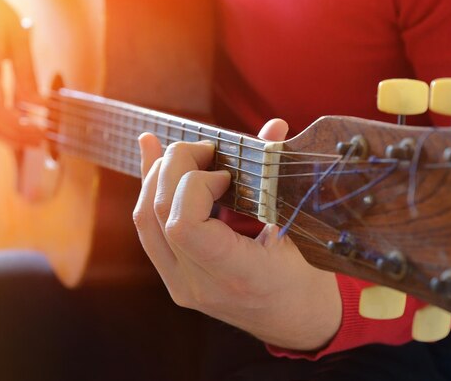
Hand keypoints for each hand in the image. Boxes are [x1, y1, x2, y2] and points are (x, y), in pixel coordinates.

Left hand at [133, 119, 341, 350]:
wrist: (297, 324)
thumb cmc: (306, 280)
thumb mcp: (299, 231)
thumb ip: (277, 177)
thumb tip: (273, 126)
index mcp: (237, 276)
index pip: (184, 226)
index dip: (195, 186)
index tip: (225, 174)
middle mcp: (199, 285)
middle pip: (158, 215)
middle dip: (175, 166)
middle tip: (206, 150)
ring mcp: (181, 286)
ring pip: (145, 222)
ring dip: (156, 176)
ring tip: (178, 150)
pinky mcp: (175, 279)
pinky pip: (150, 231)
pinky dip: (152, 193)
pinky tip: (155, 162)